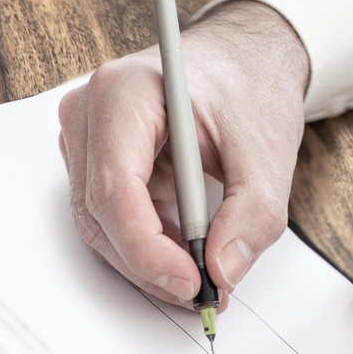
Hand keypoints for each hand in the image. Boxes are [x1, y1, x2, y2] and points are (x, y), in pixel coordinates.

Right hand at [57, 0, 309, 306]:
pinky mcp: (96, 163)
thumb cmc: (248, 86)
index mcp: (123, 94)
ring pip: (102, 226)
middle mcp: (89, 115)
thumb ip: (251, 216)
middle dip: (152, 264)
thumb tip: (222, 272)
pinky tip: (187, 256)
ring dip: (150, 261)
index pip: (115, 190)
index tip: (191, 281)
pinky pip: (111, 220)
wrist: (243, 61)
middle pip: (102, 216)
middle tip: (206, 292)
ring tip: (205, 276)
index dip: (148, 248)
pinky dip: (149, 246)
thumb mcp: (267, 152)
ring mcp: (86, 140)